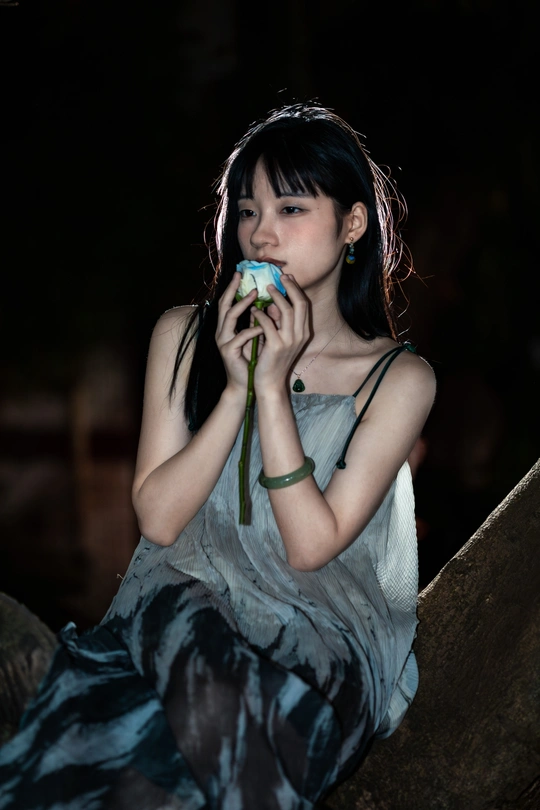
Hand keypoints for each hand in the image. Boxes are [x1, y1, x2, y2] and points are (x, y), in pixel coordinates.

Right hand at [215, 272, 263, 392]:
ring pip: (229, 317)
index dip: (234, 287)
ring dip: (243, 304)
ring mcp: (223, 341)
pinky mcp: (228, 352)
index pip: (229, 302)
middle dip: (233, 289)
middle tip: (241, 276)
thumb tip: (271, 304)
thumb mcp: (258, 337)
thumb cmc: (254, 360)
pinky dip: (253, 329)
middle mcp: (222, 331)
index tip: (242, 273)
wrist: (248, 384)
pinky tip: (264, 326)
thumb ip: (260, 321)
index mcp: (228, 327)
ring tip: (256, 295)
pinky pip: (240, 336)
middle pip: (223, 304)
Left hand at [249, 274, 310, 392]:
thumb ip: (278, 322)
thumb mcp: (279, 338)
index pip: (304, 305)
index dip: (296, 289)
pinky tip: (254, 310)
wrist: (270, 383)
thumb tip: (273, 303)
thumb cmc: (273, 360)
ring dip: (275, 296)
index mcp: (304, 333)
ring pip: (286, 310)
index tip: (287, 278)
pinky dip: (260, 315)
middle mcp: (300, 335)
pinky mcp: (276, 346)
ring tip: (265, 288)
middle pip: (300, 304)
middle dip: (289, 287)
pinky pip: (268, 324)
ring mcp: (289, 341)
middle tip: (279, 277)